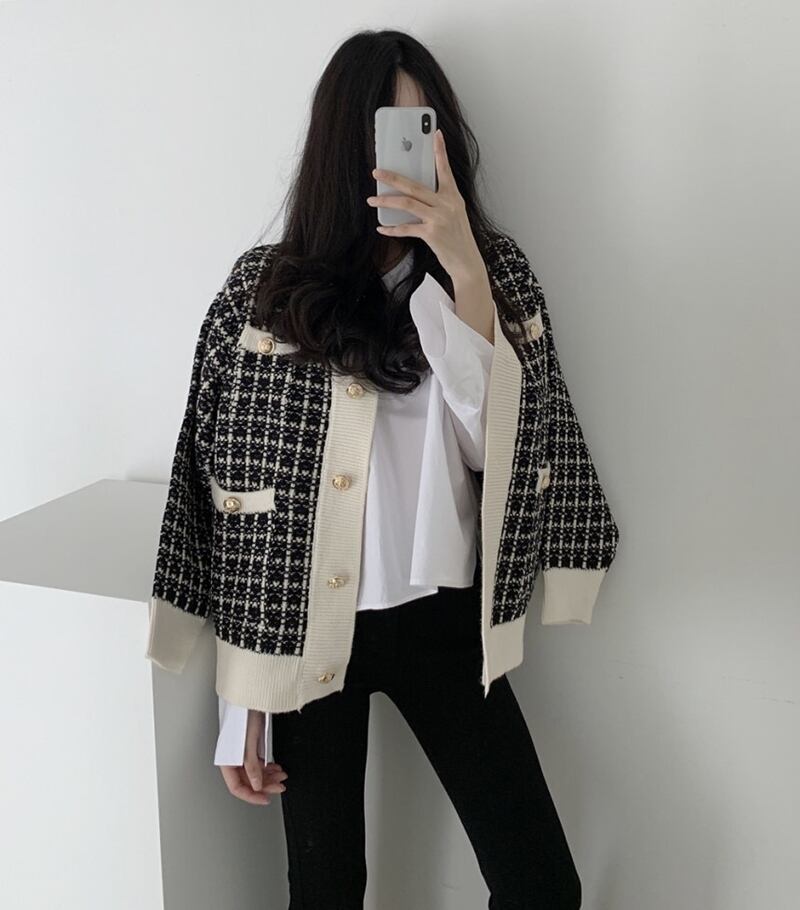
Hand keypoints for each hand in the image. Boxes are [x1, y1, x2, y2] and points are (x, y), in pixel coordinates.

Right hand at [219, 709, 287, 805]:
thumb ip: (251, 766)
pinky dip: (267, 766)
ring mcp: (241, 751)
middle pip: (247, 780)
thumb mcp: (249, 742)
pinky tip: (276, 767)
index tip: (266, 799)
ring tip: (282, 776)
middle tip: (280, 786)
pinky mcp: (249, 744)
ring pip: (254, 771)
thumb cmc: (245, 713)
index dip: (252, 796)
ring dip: (268, 776)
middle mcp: (232, 757)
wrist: (250, 694)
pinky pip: (257, 761)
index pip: (237, 787)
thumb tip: (257, 785)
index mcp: (227, 759)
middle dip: (265, 785)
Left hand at [367, 129, 486, 284]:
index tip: (435, 134)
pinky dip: (392, 229)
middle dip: (393, 178)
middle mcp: (447, 204)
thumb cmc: (458, 238)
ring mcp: (439, 218)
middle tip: (377, 172)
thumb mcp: (454, 214)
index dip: (440, 151)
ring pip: (407, 203)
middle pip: (414, 186)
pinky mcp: (432, 234)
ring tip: (372, 200)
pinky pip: (407, 228)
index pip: (445, 169)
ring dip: (386, 201)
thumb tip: (413, 195)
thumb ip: (438, 202)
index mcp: (453, 197)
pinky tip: (382, 228)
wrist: (467, 262)